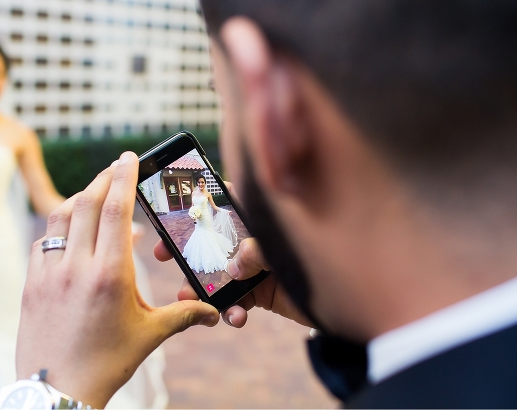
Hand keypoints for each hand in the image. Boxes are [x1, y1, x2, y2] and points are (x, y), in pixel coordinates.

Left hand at [16, 152, 218, 407]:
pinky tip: (71, 233)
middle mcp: (76, 267)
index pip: (115, 209)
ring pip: (60, 218)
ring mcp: (49, 274)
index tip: (128, 156)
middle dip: (102, 178)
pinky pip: (43, 242)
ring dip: (79, 199)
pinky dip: (59, 228)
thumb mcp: (150, 335)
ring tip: (95, 195)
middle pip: (86, 203)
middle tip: (116, 166)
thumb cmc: (108, 363)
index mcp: (110, 274)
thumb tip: (214, 313)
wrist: (58, 392)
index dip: (122, 176)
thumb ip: (183, 314)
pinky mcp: (32, 284)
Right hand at [153, 181, 311, 328]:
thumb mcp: (288, 249)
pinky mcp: (260, 292)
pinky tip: (236, 317)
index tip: (174, 212)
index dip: (198, 203)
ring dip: (202, 289)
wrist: (350, 301)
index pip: (226, 199)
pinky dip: (231, 311)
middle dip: (187, 251)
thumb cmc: (326, 259)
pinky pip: (235, 301)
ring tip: (192, 301)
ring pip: (218, 274)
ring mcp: (255, 266)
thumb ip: (259, 251)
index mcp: (260, 217)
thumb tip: (234, 266)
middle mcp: (254, 238)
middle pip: (212, 240)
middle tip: (165, 256)